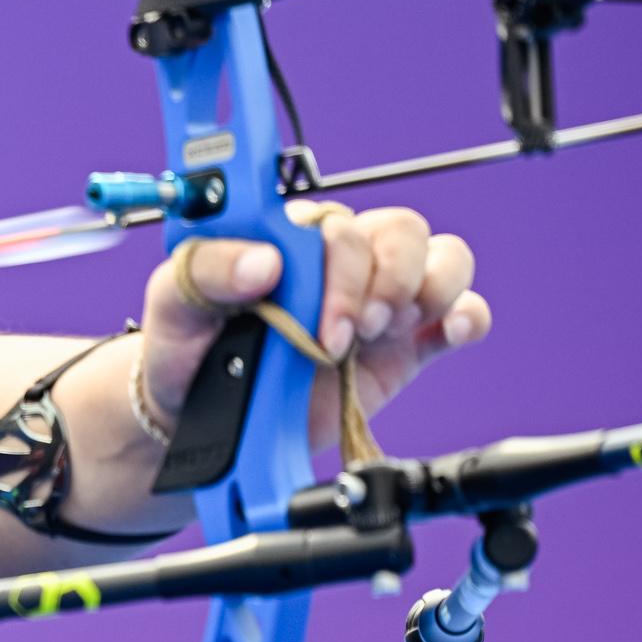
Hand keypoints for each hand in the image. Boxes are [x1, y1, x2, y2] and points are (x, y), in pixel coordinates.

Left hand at [139, 201, 487, 453]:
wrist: (199, 418)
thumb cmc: (187, 349)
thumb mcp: (173, 302)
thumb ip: (208, 269)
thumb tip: (263, 261)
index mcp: (292, 238)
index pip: (341, 223)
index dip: (342, 264)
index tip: (318, 316)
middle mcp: (342, 262)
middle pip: (401, 234)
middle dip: (384, 284)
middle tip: (347, 335)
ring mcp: (377, 302)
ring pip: (442, 258)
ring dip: (430, 290)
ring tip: (383, 333)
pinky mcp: (404, 346)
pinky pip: (462, 313)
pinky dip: (468, 316)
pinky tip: (451, 331)